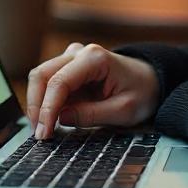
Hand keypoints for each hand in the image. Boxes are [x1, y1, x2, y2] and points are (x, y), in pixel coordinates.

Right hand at [26, 42, 159, 138]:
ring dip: (37, 103)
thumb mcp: (124, 110)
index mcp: (95, 58)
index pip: (60, 82)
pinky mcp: (69, 68)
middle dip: (36, 105)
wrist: (151, 80)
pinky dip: (44, 101)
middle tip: (40, 134)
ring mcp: (72, 57)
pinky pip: (48, 82)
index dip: (47, 109)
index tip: (44, 133)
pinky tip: (49, 121)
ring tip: (43, 130)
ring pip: (41, 77)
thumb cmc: (141, 92)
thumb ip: (92, 115)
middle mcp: (79, 53)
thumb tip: (60, 118)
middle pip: (42, 75)